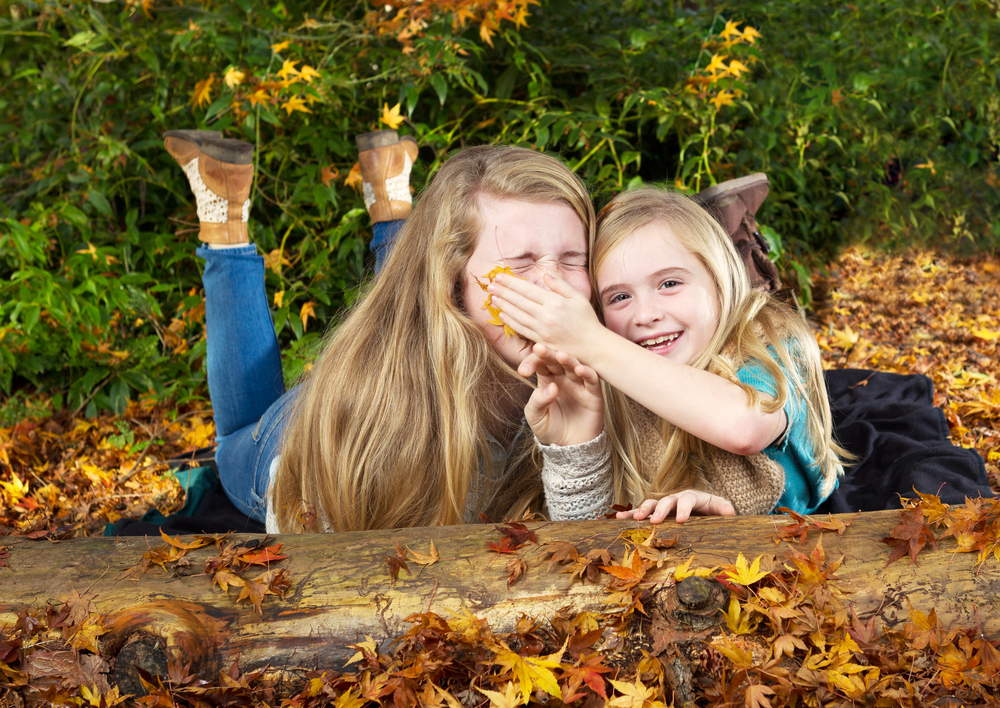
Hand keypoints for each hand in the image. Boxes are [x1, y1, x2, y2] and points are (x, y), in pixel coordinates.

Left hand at [488, 273, 601, 360]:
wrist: (594, 347)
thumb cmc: (588, 321)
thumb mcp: (578, 298)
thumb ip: (561, 286)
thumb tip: (546, 275)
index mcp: (555, 302)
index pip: (528, 289)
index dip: (512, 282)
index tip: (500, 276)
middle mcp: (546, 315)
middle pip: (519, 301)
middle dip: (503, 291)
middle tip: (490, 284)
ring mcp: (542, 330)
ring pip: (517, 315)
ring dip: (503, 305)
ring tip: (493, 297)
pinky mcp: (541, 341)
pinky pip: (522, 329)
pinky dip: (510, 321)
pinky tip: (503, 314)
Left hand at [521, 343, 603, 445]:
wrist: (570, 447)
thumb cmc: (550, 428)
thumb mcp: (536, 417)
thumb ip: (537, 401)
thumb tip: (550, 387)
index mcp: (547, 379)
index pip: (540, 364)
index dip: (533, 362)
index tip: (524, 369)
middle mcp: (564, 378)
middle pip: (556, 360)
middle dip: (549, 354)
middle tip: (540, 348)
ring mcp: (579, 384)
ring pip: (575, 366)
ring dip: (569, 359)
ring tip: (561, 355)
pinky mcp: (593, 394)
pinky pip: (592, 380)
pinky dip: (588, 373)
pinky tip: (580, 369)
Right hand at [615, 490, 735, 523]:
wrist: (703, 507)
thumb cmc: (712, 509)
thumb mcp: (720, 508)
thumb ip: (724, 509)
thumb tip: (730, 513)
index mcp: (692, 497)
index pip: (688, 500)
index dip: (684, 509)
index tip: (682, 520)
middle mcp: (676, 498)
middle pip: (666, 501)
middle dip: (660, 510)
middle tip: (654, 521)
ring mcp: (664, 505)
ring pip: (651, 504)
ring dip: (642, 510)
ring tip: (635, 518)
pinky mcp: (656, 512)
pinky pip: (641, 511)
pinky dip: (630, 514)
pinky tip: (618, 518)